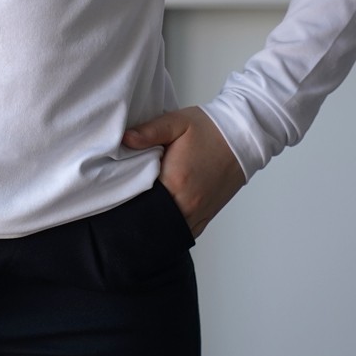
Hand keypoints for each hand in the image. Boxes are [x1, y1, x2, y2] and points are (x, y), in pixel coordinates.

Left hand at [123, 105, 245, 237]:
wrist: (241, 136)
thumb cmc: (208, 129)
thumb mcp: (176, 122)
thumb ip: (148, 132)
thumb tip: (124, 139)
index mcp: (175, 182)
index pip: (139, 202)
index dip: (124, 200)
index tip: (113, 194)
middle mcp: (187, 205)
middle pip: (151, 222)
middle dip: (135, 215)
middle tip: (123, 203)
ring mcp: (198, 214)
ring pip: (167, 232)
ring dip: (153, 223)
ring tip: (139, 210)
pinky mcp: (206, 217)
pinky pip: (183, 233)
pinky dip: (169, 229)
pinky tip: (159, 218)